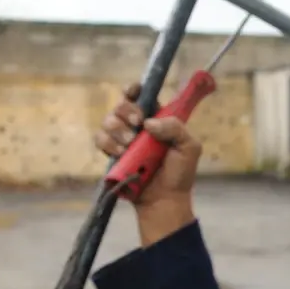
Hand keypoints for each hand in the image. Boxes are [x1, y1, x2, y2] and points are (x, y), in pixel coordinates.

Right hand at [95, 82, 202, 210]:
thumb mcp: (189, 147)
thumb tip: (149, 122)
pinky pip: (100, 139)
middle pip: (122, 104)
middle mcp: (138, 125)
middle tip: (137, 124)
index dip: (135, 89)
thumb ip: (176, 128)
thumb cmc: (179, 173)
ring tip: (131, 144)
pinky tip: (121, 154)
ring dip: (118, 129)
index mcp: (158, 118)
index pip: (142, 94)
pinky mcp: (112, 153)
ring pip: (108, 120)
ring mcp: (123, 138)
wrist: (164, 199)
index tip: (134, 92)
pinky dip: (109, 144)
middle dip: (127, 111)